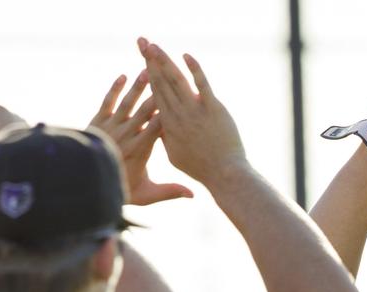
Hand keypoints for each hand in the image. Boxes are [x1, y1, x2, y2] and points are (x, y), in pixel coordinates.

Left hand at [89, 70, 193, 205]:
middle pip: (145, 111)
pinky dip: (115, 89)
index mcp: (141, 149)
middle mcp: (127, 135)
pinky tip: (123, 76)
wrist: (86, 183)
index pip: (159, 128)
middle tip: (166, 78)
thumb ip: (169, 192)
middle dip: (156, 94)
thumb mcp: (146, 195)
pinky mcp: (98, 122)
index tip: (182, 101)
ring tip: (147, 71)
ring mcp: (111, 127)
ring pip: (127, 103)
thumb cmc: (121, 190)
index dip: (170, 113)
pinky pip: (107, 102)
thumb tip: (193, 195)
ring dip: (137, 87)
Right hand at [139, 38, 247, 186]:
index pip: (155, 94)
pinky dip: (194, 69)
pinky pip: (202, 85)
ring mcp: (195, 111)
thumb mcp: (176, 155)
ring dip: (165, 61)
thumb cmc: (201, 168)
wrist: (224, 174)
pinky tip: (186, 56)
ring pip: (176, 81)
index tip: (142, 59)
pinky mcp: (213, 109)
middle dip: (150, 61)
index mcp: (168, 125)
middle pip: (161, 82)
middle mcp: (178, 115)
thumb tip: (159, 128)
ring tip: (154, 45)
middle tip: (142, 42)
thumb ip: (166, 137)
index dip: (148, 74)